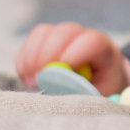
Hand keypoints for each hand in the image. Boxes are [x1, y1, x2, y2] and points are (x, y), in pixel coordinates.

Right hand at [15, 22, 129, 94]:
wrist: (96, 86)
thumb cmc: (99, 92)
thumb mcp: (98, 97)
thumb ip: (82, 92)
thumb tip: (59, 87)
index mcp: (104, 50)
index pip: (92, 41)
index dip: (73, 55)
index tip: (60, 76)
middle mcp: (84, 37)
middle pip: (65, 32)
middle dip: (48, 55)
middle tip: (39, 80)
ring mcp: (64, 35)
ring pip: (44, 33)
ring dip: (32, 57)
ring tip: (32, 82)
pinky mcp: (46, 40)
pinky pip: (30, 42)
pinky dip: (24, 60)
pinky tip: (28, 77)